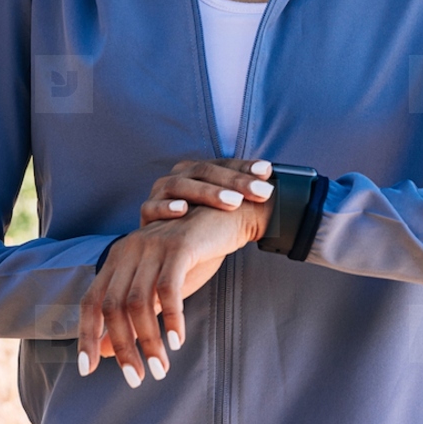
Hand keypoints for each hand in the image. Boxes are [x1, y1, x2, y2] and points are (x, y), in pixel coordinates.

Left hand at [77, 188, 273, 386]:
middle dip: (122, 347)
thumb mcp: (157, 287)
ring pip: (139, 302)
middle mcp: (128, 250)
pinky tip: (178, 341)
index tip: (89, 369)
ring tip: (161, 368)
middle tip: (136, 379)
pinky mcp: (178, 246)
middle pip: (113, 306)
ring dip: (148, 340)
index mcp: (117, 259)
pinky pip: (169, 288)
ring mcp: (152, 246)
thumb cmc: (191, 256)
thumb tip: (104, 350)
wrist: (226, 217)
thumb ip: (132, 315)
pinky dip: (172, 318)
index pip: (91, 301)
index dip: (87, 335)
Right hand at [140, 157, 275, 224]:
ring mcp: (160, 193)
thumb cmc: (203, 233)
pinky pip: (152, 207)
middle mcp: (179, 177)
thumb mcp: (225, 216)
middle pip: (205, 171)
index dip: (246, 167)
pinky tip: (182, 210)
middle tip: (259, 191)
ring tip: (232, 201)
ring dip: (207, 192)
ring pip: (181, 184)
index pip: (225, 164)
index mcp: (199, 173)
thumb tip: (277, 192)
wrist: (169, 259)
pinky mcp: (145, 213)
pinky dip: (166, 207)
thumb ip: (243, 201)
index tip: (268, 173)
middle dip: (235, 181)